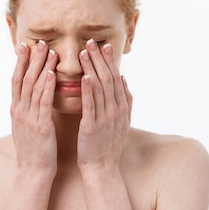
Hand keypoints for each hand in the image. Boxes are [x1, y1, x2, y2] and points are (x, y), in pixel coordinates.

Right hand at [9, 40, 58, 173]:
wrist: (33, 171)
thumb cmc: (36, 148)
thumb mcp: (30, 125)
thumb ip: (32, 108)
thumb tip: (38, 93)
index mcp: (17, 110)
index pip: (18, 80)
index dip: (21, 62)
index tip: (26, 45)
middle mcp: (19, 110)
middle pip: (24, 79)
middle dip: (31, 59)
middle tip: (38, 41)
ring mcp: (28, 117)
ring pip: (33, 87)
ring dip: (41, 67)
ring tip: (49, 51)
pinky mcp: (40, 125)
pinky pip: (43, 102)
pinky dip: (46, 86)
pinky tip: (52, 74)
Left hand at [77, 39, 132, 170]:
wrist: (102, 167)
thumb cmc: (108, 144)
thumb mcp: (122, 120)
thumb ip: (125, 100)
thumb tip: (124, 79)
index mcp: (122, 106)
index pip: (116, 78)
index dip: (110, 61)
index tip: (104, 45)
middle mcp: (116, 109)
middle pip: (109, 78)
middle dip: (100, 58)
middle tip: (92, 41)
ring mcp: (105, 117)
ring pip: (100, 87)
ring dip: (92, 68)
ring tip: (84, 52)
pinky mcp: (92, 126)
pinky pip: (91, 104)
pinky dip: (88, 90)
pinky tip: (83, 77)